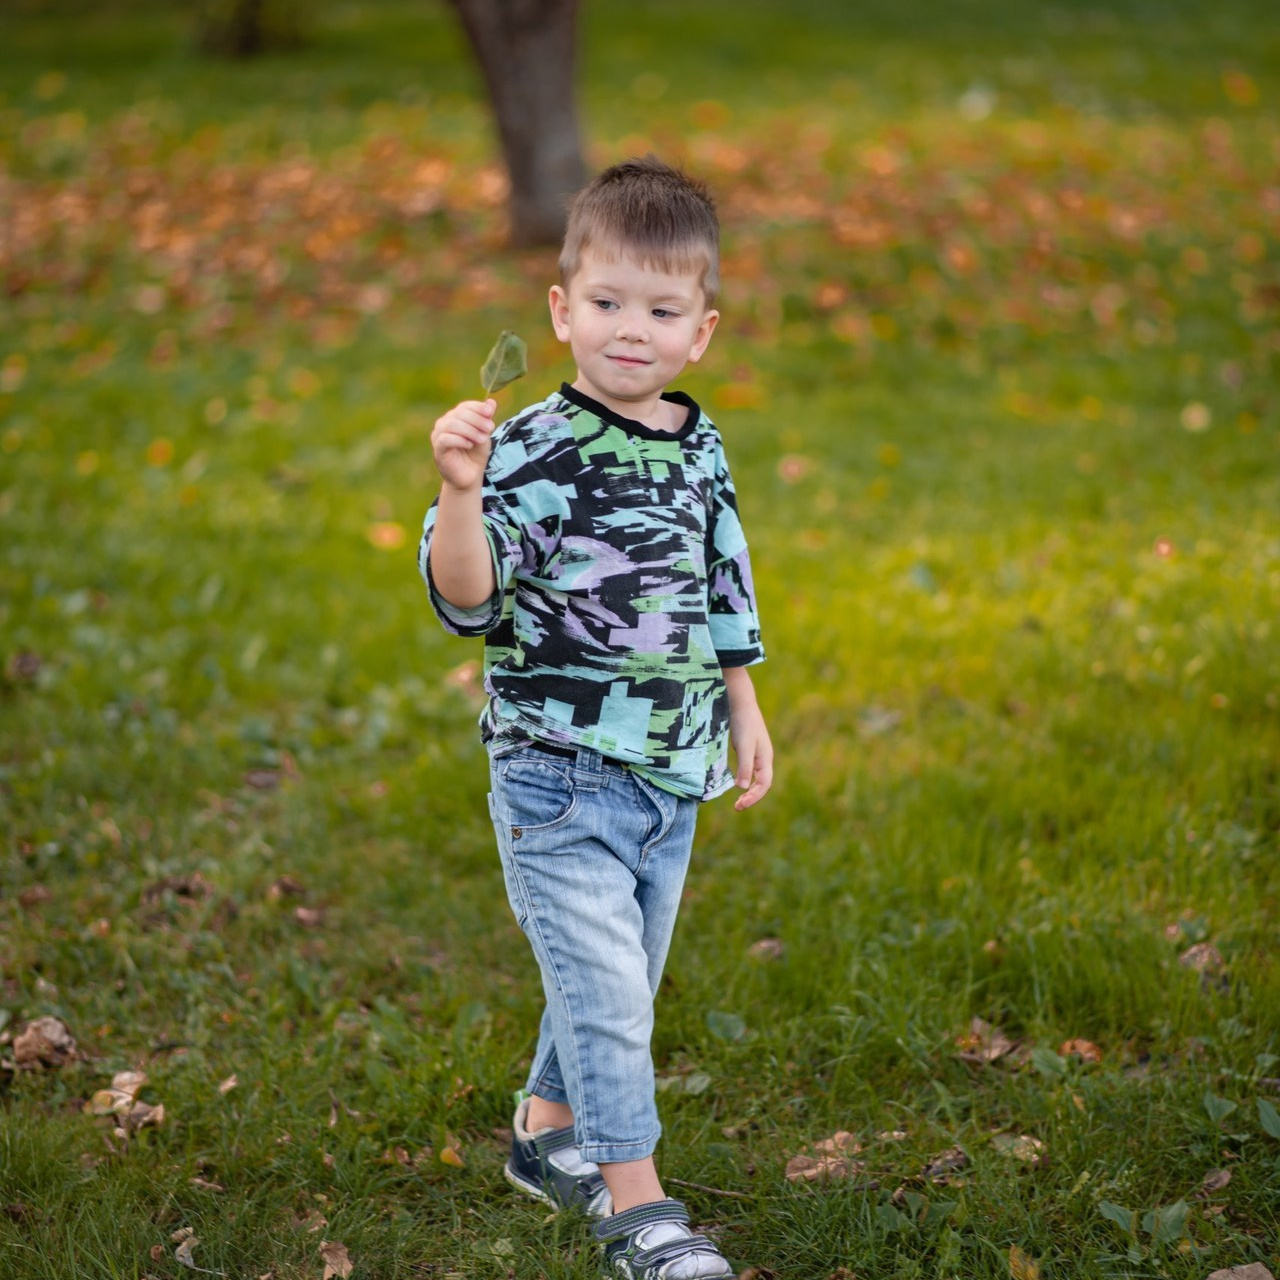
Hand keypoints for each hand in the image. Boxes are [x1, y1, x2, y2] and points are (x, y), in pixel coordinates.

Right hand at [431, 398, 495, 492]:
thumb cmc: (475, 454)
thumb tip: (491, 402)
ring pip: (452, 424)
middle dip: (477, 419)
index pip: (465, 406)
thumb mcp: (484, 434)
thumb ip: (486, 419)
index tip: (490, 413)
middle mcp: (444, 423)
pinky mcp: (438, 449)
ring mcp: (438, 435)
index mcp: (455, 417)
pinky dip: (460, 440)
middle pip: (459, 413)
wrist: (470, 476)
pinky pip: (445, 439)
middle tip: (490, 428)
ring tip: (482, 439)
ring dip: (470, 430)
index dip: (478, 407)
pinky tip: (469, 445)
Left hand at [724, 668, 772, 810]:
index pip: (763, 784)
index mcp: (766, 758)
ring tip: (738, 800)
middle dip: (752, 797)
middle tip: (737, 807)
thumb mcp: (744, 746)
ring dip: (749, 790)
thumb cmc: (743, 723)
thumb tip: (743, 788)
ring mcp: (757, 753)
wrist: (740, 702)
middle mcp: (763, 758)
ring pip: (756, 778)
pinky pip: (750, 770)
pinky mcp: (748, 749)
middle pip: (762, 784)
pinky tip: (735, 782)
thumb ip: (745, 766)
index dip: (754, 797)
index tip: (740, 805)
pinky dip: (745, 780)